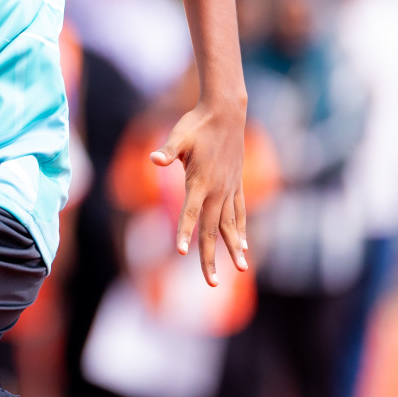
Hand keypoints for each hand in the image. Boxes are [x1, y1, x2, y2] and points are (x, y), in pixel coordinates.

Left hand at [150, 98, 247, 285]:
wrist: (226, 113)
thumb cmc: (197, 124)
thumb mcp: (180, 136)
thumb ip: (168, 151)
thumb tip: (153, 158)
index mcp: (200, 182)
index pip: (190, 213)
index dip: (185, 233)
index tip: (182, 253)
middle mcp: (217, 190)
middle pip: (212, 230)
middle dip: (211, 257)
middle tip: (212, 283)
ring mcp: (229, 188)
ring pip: (231, 225)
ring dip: (234, 248)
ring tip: (241, 269)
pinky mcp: (237, 184)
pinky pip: (240, 213)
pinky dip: (241, 230)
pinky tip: (244, 246)